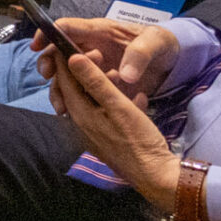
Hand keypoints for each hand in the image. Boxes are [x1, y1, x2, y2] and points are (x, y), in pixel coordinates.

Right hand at [35, 18, 181, 104]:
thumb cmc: (161, 45)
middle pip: (59, 51)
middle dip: (48, 63)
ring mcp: (93, 66)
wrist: (172, 61)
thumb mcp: (156, 43)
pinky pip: (78, 90)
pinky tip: (70, 113)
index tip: (37, 46)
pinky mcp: (98, 83)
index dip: (49, 33)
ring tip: (60, 106)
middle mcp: (90, 47)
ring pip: (65, 75)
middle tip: (48, 76)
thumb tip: (125, 75)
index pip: (67, 27)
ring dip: (58, 87)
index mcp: (100, 31)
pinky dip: (71, 100)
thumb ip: (140, 55)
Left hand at [51, 51, 183, 211]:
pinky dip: (119, 104)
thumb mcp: (118, 106)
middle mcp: (82, 124)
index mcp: (81, 114)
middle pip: (78, 90)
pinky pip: (108, 115)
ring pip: (95, 102)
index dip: (68, 59)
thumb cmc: (138, 140)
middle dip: (89, 72)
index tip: (78, 44)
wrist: (156, 177)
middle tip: (104, 58)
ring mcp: (95, 134)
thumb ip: (95, 82)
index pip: (65, 80)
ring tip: (123, 77)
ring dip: (107, 88)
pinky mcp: (109, 140)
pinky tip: (139, 99)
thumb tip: (72, 58)